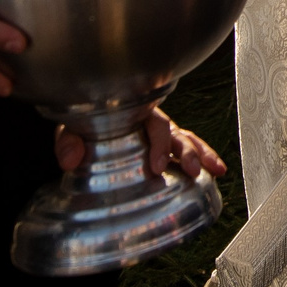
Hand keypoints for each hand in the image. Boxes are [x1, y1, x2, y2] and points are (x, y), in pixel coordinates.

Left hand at [55, 106, 228, 179]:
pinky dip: (205, 157)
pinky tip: (216, 172)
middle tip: (191, 171)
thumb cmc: (84, 126)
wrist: (87, 128)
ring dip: (202, 154)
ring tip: (217, 170)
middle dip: (187, 152)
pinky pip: (190, 148)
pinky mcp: (167, 148)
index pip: (154, 126)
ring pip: (188, 140)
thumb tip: (70, 159)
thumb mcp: (73, 130)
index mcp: (135, 115)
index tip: (157, 167)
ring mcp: (163, 135)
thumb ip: (68, 141)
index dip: (158, 145)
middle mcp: (152, 122)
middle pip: (176, 133)